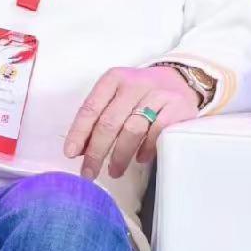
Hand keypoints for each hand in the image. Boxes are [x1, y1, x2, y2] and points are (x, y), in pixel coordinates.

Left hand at [64, 64, 200, 181]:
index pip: (90, 108)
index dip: (79, 132)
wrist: (180, 80)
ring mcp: (157, 94)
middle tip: (89, 172)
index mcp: (113, 79)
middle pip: (109, 122)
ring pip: (132, 130)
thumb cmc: (141, 93)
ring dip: (120, 155)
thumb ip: (99, 116)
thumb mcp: (117, 96)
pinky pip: (156, 133)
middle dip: (96, 152)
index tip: (71, 153)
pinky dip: (145, 149)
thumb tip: (81, 149)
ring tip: (114, 171)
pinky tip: (139, 159)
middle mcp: (134, 84)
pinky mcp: (177, 107)